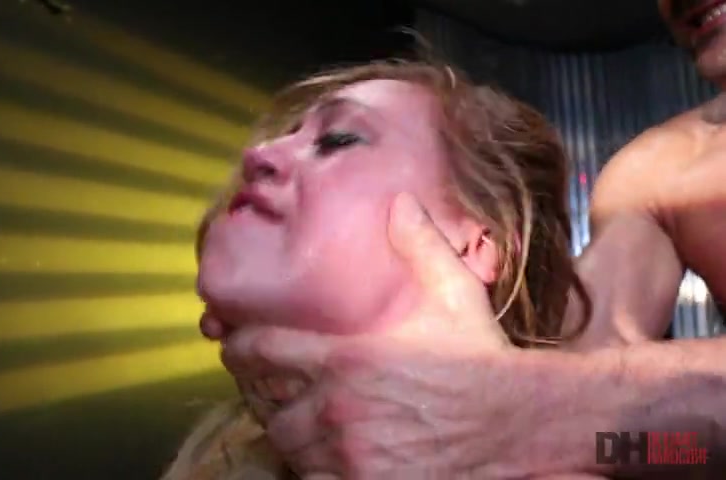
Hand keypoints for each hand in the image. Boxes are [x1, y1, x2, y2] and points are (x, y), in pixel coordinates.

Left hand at [220, 193, 521, 477]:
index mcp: (347, 358)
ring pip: (288, 445)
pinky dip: (312, 467)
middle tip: (271, 387)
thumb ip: (420, 246)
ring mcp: (347, 455)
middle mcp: (336, 408)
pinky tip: (327, 454)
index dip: (239, 348)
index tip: (233, 345)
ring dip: (290, 431)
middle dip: (265, 393)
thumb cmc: (483, 361)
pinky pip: (311, 479)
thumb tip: (400, 201)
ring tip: (301, 419)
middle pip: (267, 404)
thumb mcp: (455, 294)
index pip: (262, 352)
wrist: (520, 427)